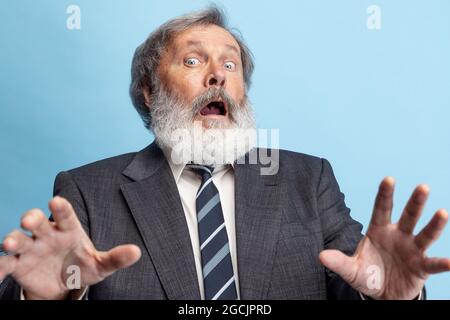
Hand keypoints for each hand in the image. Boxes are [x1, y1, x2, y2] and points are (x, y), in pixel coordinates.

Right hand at [0, 196, 140, 299]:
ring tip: (12, 243)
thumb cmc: (83, 266)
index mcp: (68, 230)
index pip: (65, 215)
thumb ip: (116, 258)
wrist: (64, 284)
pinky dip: (0, 266)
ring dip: (14, 239)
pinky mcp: (18, 265)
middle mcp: (47, 235)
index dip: (61, 208)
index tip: (57, 200)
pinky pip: (6, 263)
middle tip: (31, 220)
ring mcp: (31, 249)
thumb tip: (137, 252)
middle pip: (37, 222)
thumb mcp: (101, 265)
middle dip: (32, 218)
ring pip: (18, 238)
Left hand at [319, 177, 449, 299]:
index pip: (381, 209)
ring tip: (442, 213)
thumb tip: (320, 256)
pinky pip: (433, 264)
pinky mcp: (421, 267)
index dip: (385, 194)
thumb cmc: (367, 274)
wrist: (382, 293)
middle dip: (415, 202)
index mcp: (378, 230)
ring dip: (434, 224)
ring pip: (424, 234)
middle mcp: (398, 235)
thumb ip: (338, 261)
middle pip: (407, 216)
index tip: (389, 179)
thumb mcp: (351, 268)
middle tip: (423, 187)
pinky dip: (441, 263)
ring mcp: (412, 250)